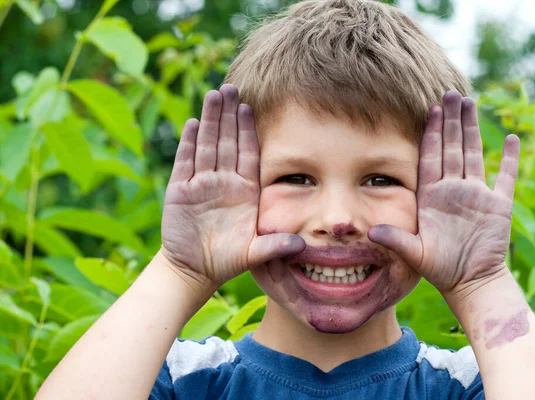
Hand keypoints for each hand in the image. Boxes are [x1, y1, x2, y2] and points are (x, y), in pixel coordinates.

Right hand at [160, 84, 304, 287]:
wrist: (195, 270)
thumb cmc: (228, 260)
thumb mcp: (254, 253)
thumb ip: (275, 246)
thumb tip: (302, 244)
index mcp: (244, 190)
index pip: (248, 153)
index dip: (248, 130)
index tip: (249, 107)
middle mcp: (224, 182)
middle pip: (227, 142)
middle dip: (228, 115)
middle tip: (230, 87)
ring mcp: (201, 184)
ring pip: (207, 146)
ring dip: (210, 121)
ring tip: (213, 95)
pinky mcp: (180, 191)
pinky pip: (186, 162)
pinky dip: (189, 144)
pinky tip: (193, 124)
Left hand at [368, 91, 519, 296]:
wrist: (469, 283)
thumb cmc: (440, 269)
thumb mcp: (415, 253)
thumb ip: (395, 239)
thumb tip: (370, 231)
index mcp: (432, 195)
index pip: (431, 156)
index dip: (431, 133)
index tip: (430, 109)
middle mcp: (453, 189)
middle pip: (452, 147)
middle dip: (451, 120)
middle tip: (451, 92)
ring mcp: (477, 195)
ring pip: (474, 154)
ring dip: (473, 129)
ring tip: (471, 102)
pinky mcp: (498, 205)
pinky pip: (505, 177)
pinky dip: (509, 160)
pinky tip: (511, 140)